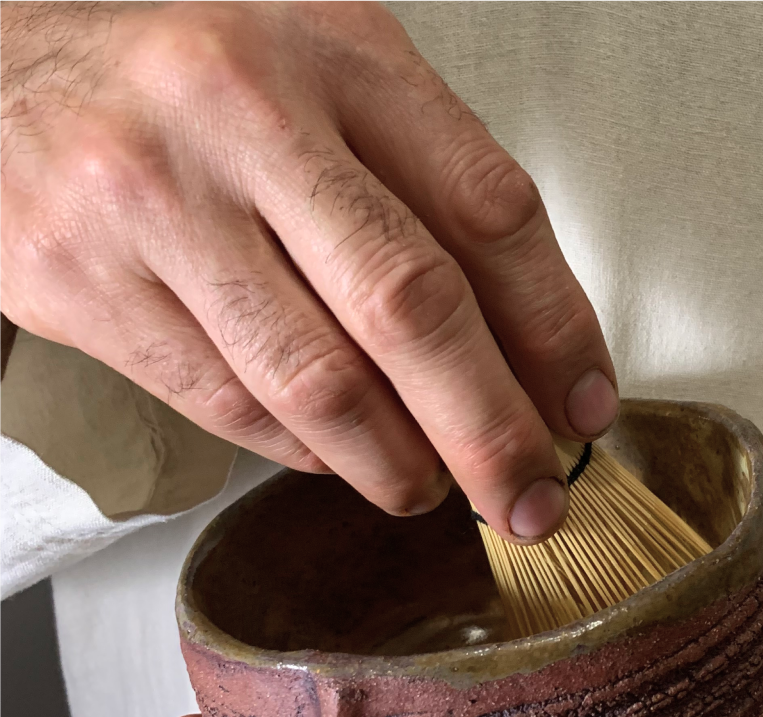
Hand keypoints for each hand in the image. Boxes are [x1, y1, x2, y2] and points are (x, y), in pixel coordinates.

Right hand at [0, 0, 617, 540]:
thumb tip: (530, 358)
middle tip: (533, 500)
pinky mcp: (83, 286)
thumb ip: (431, 197)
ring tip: (432, 488)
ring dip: (399, 463)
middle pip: (412, 307)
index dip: (556, 328)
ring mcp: (152, 202)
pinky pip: (232, 407)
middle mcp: (242, 115)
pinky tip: (339, 456)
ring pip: (320, 382)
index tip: (585, 408)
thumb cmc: (199, 88)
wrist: (3, 75)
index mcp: (334, 51)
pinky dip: (306, 454)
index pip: (488, 208)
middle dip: (491, 431)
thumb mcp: (332, 91)